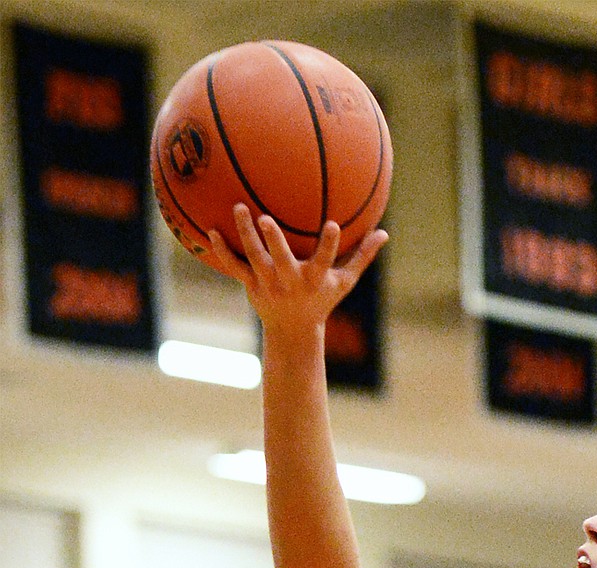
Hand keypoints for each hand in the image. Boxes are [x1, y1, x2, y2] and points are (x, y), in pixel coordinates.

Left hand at [207, 206, 385, 332]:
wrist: (293, 332)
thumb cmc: (322, 300)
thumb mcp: (344, 281)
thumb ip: (362, 256)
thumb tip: (385, 233)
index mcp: (315, 279)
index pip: (325, 260)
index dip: (329, 245)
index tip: (333, 224)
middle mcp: (291, 282)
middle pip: (281, 259)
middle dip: (273, 240)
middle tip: (265, 218)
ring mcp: (269, 284)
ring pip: (254, 258)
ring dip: (245, 234)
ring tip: (239, 207)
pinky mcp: (252, 286)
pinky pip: (235, 267)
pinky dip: (223, 251)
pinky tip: (212, 231)